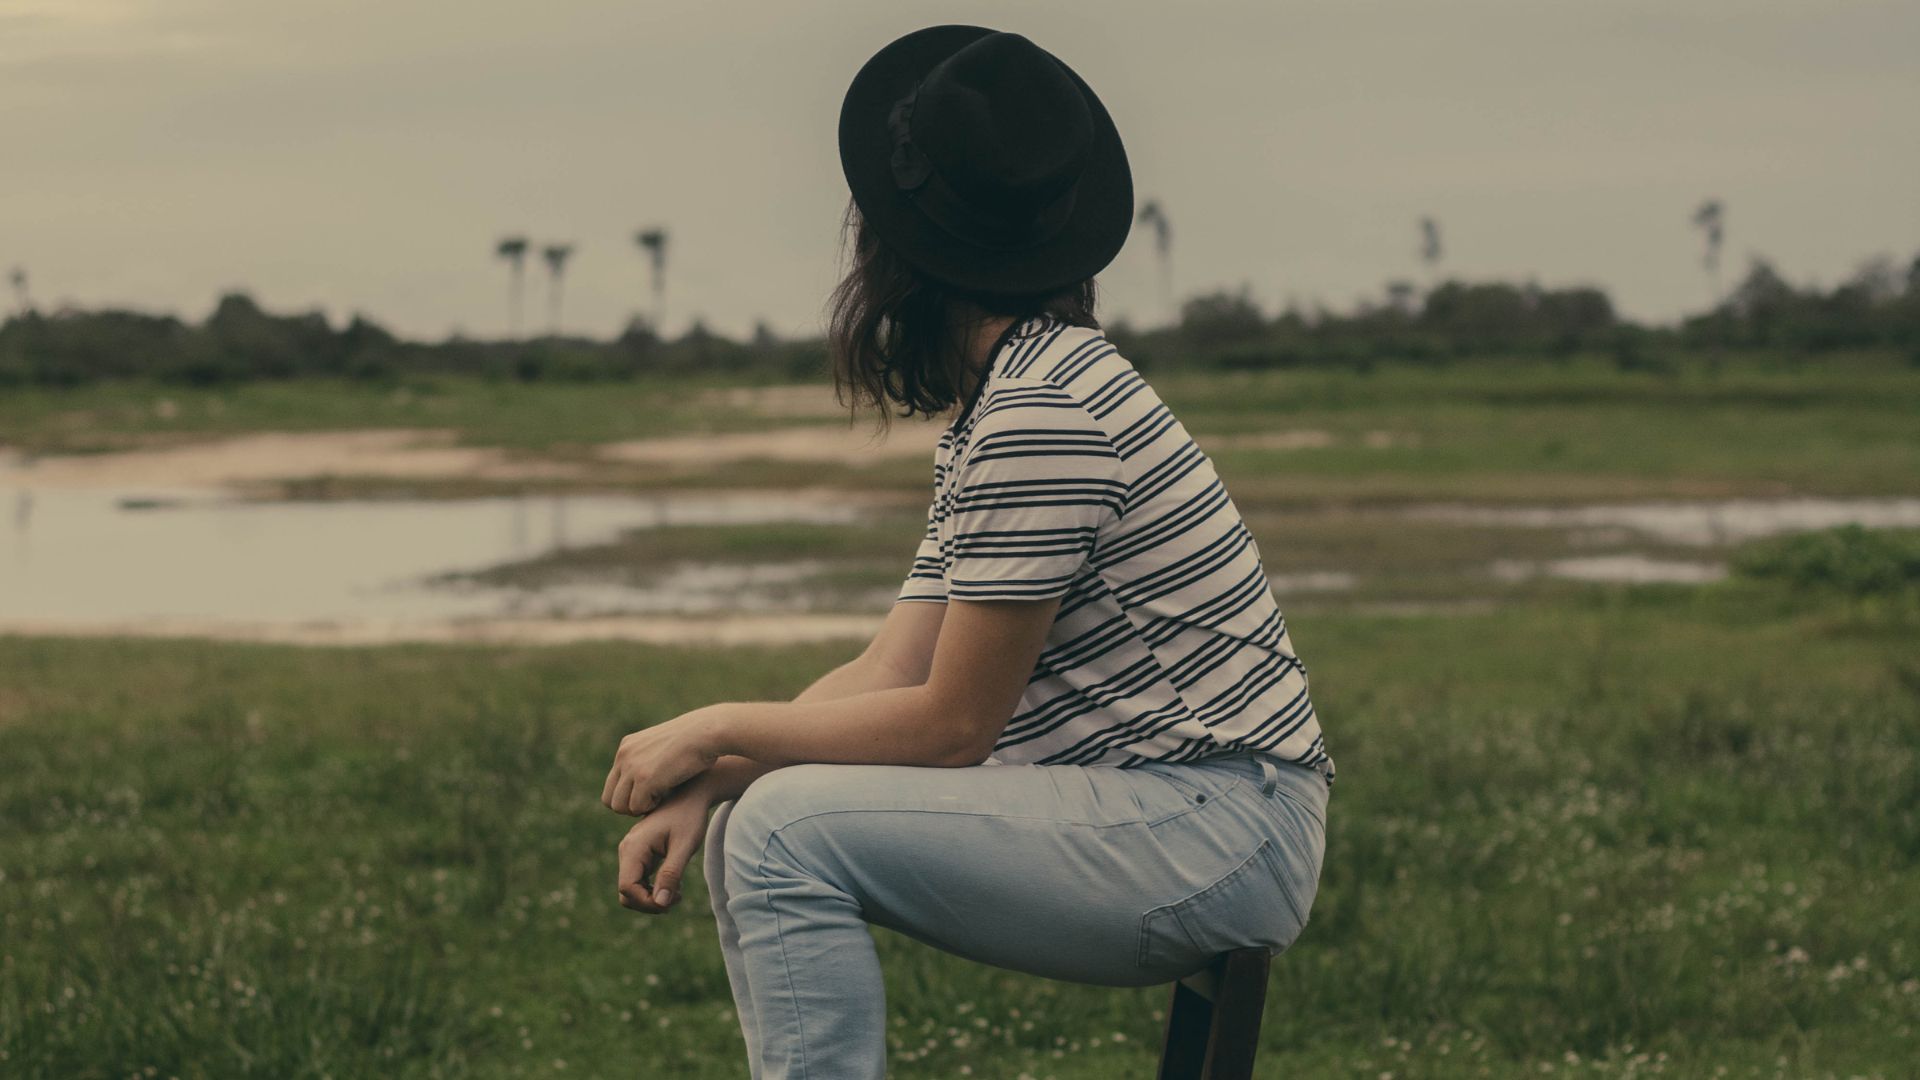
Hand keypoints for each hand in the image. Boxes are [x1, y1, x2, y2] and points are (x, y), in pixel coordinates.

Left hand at [601, 706, 724, 815]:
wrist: (706, 733)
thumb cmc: (695, 741)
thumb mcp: (664, 746)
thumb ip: (649, 760)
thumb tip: (645, 783)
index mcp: (627, 747)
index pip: (612, 785)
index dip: (628, 796)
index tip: (649, 795)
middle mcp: (624, 756)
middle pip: (609, 799)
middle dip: (629, 807)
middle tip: (652, 802)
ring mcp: (632, 767)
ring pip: (620, 806)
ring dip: (639, 808)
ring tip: (660, 798)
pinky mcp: (645, 778)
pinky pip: (637, 807)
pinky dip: (652, 806)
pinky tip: (667, 794)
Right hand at [616, 783, 710, 913]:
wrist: (690, 795)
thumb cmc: (689, 818)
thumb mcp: (684, 846)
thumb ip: (671, 874)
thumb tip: (660, 903)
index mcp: (634, 848)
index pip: (627, 888)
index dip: (647, 902)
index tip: (671, 902)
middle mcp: (627, 850)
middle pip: (626, 892)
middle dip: (650, 902)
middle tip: (677, 898)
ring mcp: (631, 852)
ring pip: (631, 889)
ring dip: (652, 897)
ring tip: (677, 892)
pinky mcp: (638, 854)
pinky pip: (638, 881)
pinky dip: (653, 888)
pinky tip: (674, 884)